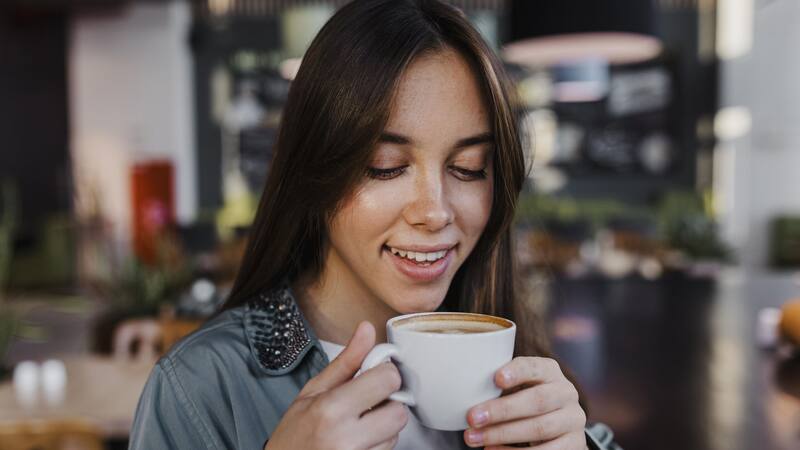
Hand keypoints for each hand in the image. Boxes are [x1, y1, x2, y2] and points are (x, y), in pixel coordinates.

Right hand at [265, 322, 407, 449]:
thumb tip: (366, 330)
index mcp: (331, 409)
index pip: (387, 380)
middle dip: (388, 402)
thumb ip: (346, 361)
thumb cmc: (294, 433)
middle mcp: (346, 437)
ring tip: (361, 423)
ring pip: (396, 433)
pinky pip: (388, 449)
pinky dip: (379, 442)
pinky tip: (361, 438)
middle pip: (399, 411)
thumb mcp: (313, 390)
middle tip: (370, 402)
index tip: (375, 375)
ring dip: (384, 425)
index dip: (384, 374)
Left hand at [462, 357, 586, 449]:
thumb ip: (498, 384)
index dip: (516, 372)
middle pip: (536, 400)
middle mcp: (566, 392)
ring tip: (475, 438)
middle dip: (501, 410)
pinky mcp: (575, 443)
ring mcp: (573, 419)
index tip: (495, 379)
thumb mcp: (517, 387)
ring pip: (539, 428)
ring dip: (503, 434)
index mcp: (550, 371)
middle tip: (472, 418)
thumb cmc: (524, 400)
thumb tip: (459, 388)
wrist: (557, 426)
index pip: (535, 366)